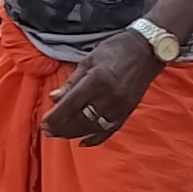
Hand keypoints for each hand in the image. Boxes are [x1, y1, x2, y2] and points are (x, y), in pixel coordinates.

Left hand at [38, 27, 157, 146]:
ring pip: (94, 127)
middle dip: (62, 128)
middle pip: (81, 119)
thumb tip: (54, 98)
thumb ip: (71, 81)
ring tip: (60, 135)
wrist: (149, 49)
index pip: (71, 105)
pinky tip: (83, 142)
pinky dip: (96, 138)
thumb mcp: (89, 59)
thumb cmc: (116, 49)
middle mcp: (110, 96)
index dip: (55, 117)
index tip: (43, 124)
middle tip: (48, 132)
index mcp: (97, 80)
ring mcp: (121, 105)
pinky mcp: (129, 110)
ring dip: (75, 133)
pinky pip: (111, 129)